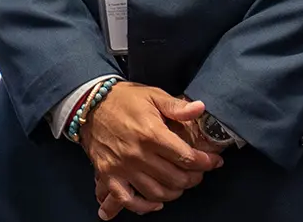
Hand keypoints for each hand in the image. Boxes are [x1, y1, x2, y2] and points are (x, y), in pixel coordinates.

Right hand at [80, 82, 222, 217]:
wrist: (88, 104)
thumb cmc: (123, 99)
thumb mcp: (152, 96)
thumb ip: (177, 106)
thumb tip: (201, 109)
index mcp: (150, 133)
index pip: (187, 158)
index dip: (206, 162)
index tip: (213, 161)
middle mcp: (137, 154)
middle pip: (176, 178)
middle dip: (194, 178)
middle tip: (197, 172)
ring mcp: (122, 167)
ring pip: (157, 193)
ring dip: (174, 192)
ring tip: (179, 184)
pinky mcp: (108, 175)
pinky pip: (127, 200)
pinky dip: (144, 206)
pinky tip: (155, 202)